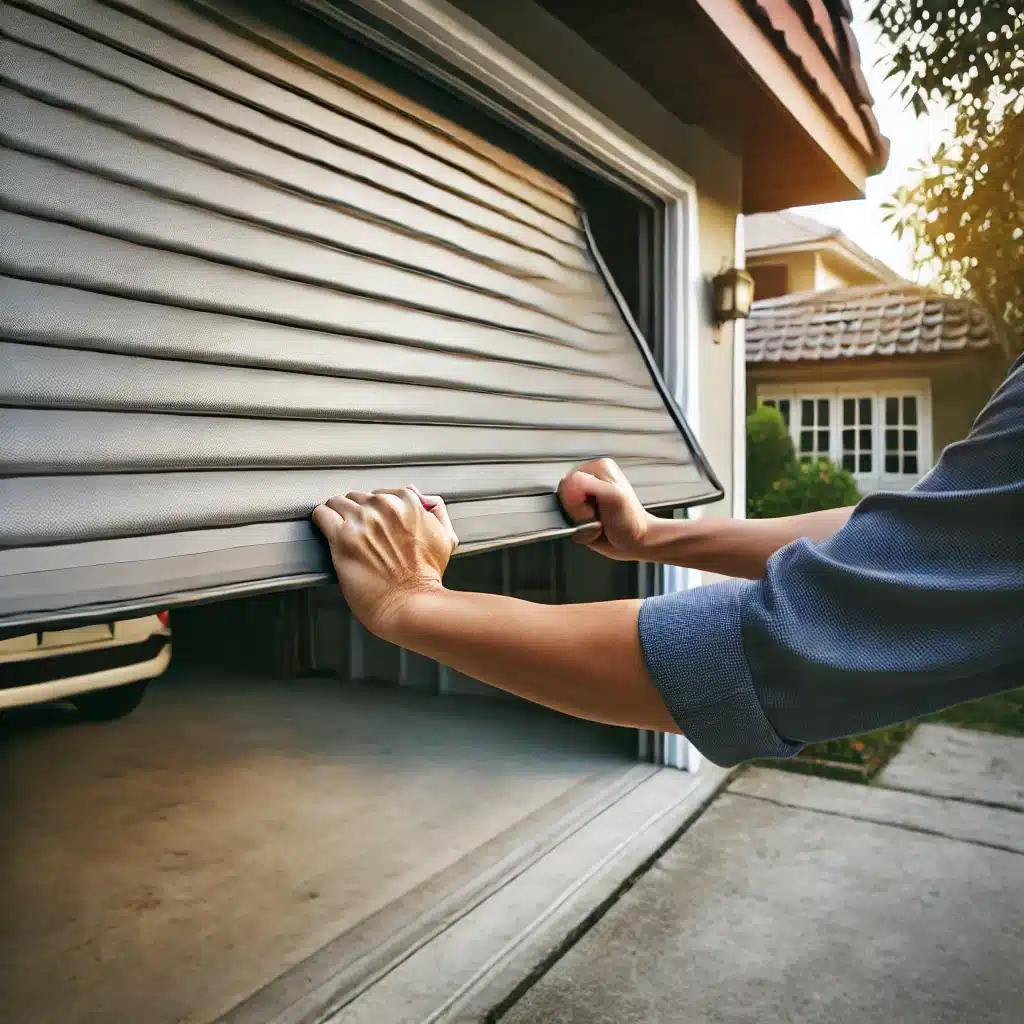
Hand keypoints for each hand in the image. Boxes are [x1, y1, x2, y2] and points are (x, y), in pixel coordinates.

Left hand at [312, 486, 457, 638]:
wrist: (412, 605)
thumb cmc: (427, 578)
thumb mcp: (445, 538)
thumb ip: (436, 511)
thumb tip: (419, 494)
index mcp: (408, 503)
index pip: (380, 493)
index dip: (375, 511)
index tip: (373, 525)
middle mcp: (384, 507)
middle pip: (357, 497)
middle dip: (356, 513)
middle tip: (359, 534)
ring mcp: (362, 520)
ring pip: (337, 502)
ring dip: (337, 515)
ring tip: (341, 533)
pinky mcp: (342, 537)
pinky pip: (322, 514)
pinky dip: (320, 520)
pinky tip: (324, 531)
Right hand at [557, 458, 656, 560]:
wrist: (637, 541)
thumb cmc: (631, 520)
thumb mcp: (613, 496)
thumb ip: (586, 484)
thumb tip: (566, 484)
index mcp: (597, 468)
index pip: (567, 482)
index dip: (576, 500)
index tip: (593, 507)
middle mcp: (589, 480)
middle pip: (563, 497)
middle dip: (578, 512)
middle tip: (596, 515)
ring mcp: (584, 498)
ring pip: (565, 512)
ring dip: (579, 523)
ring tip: (597, 521)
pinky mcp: (582, 513)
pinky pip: (568, 523)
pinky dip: (579, 530)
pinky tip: (594, 528)